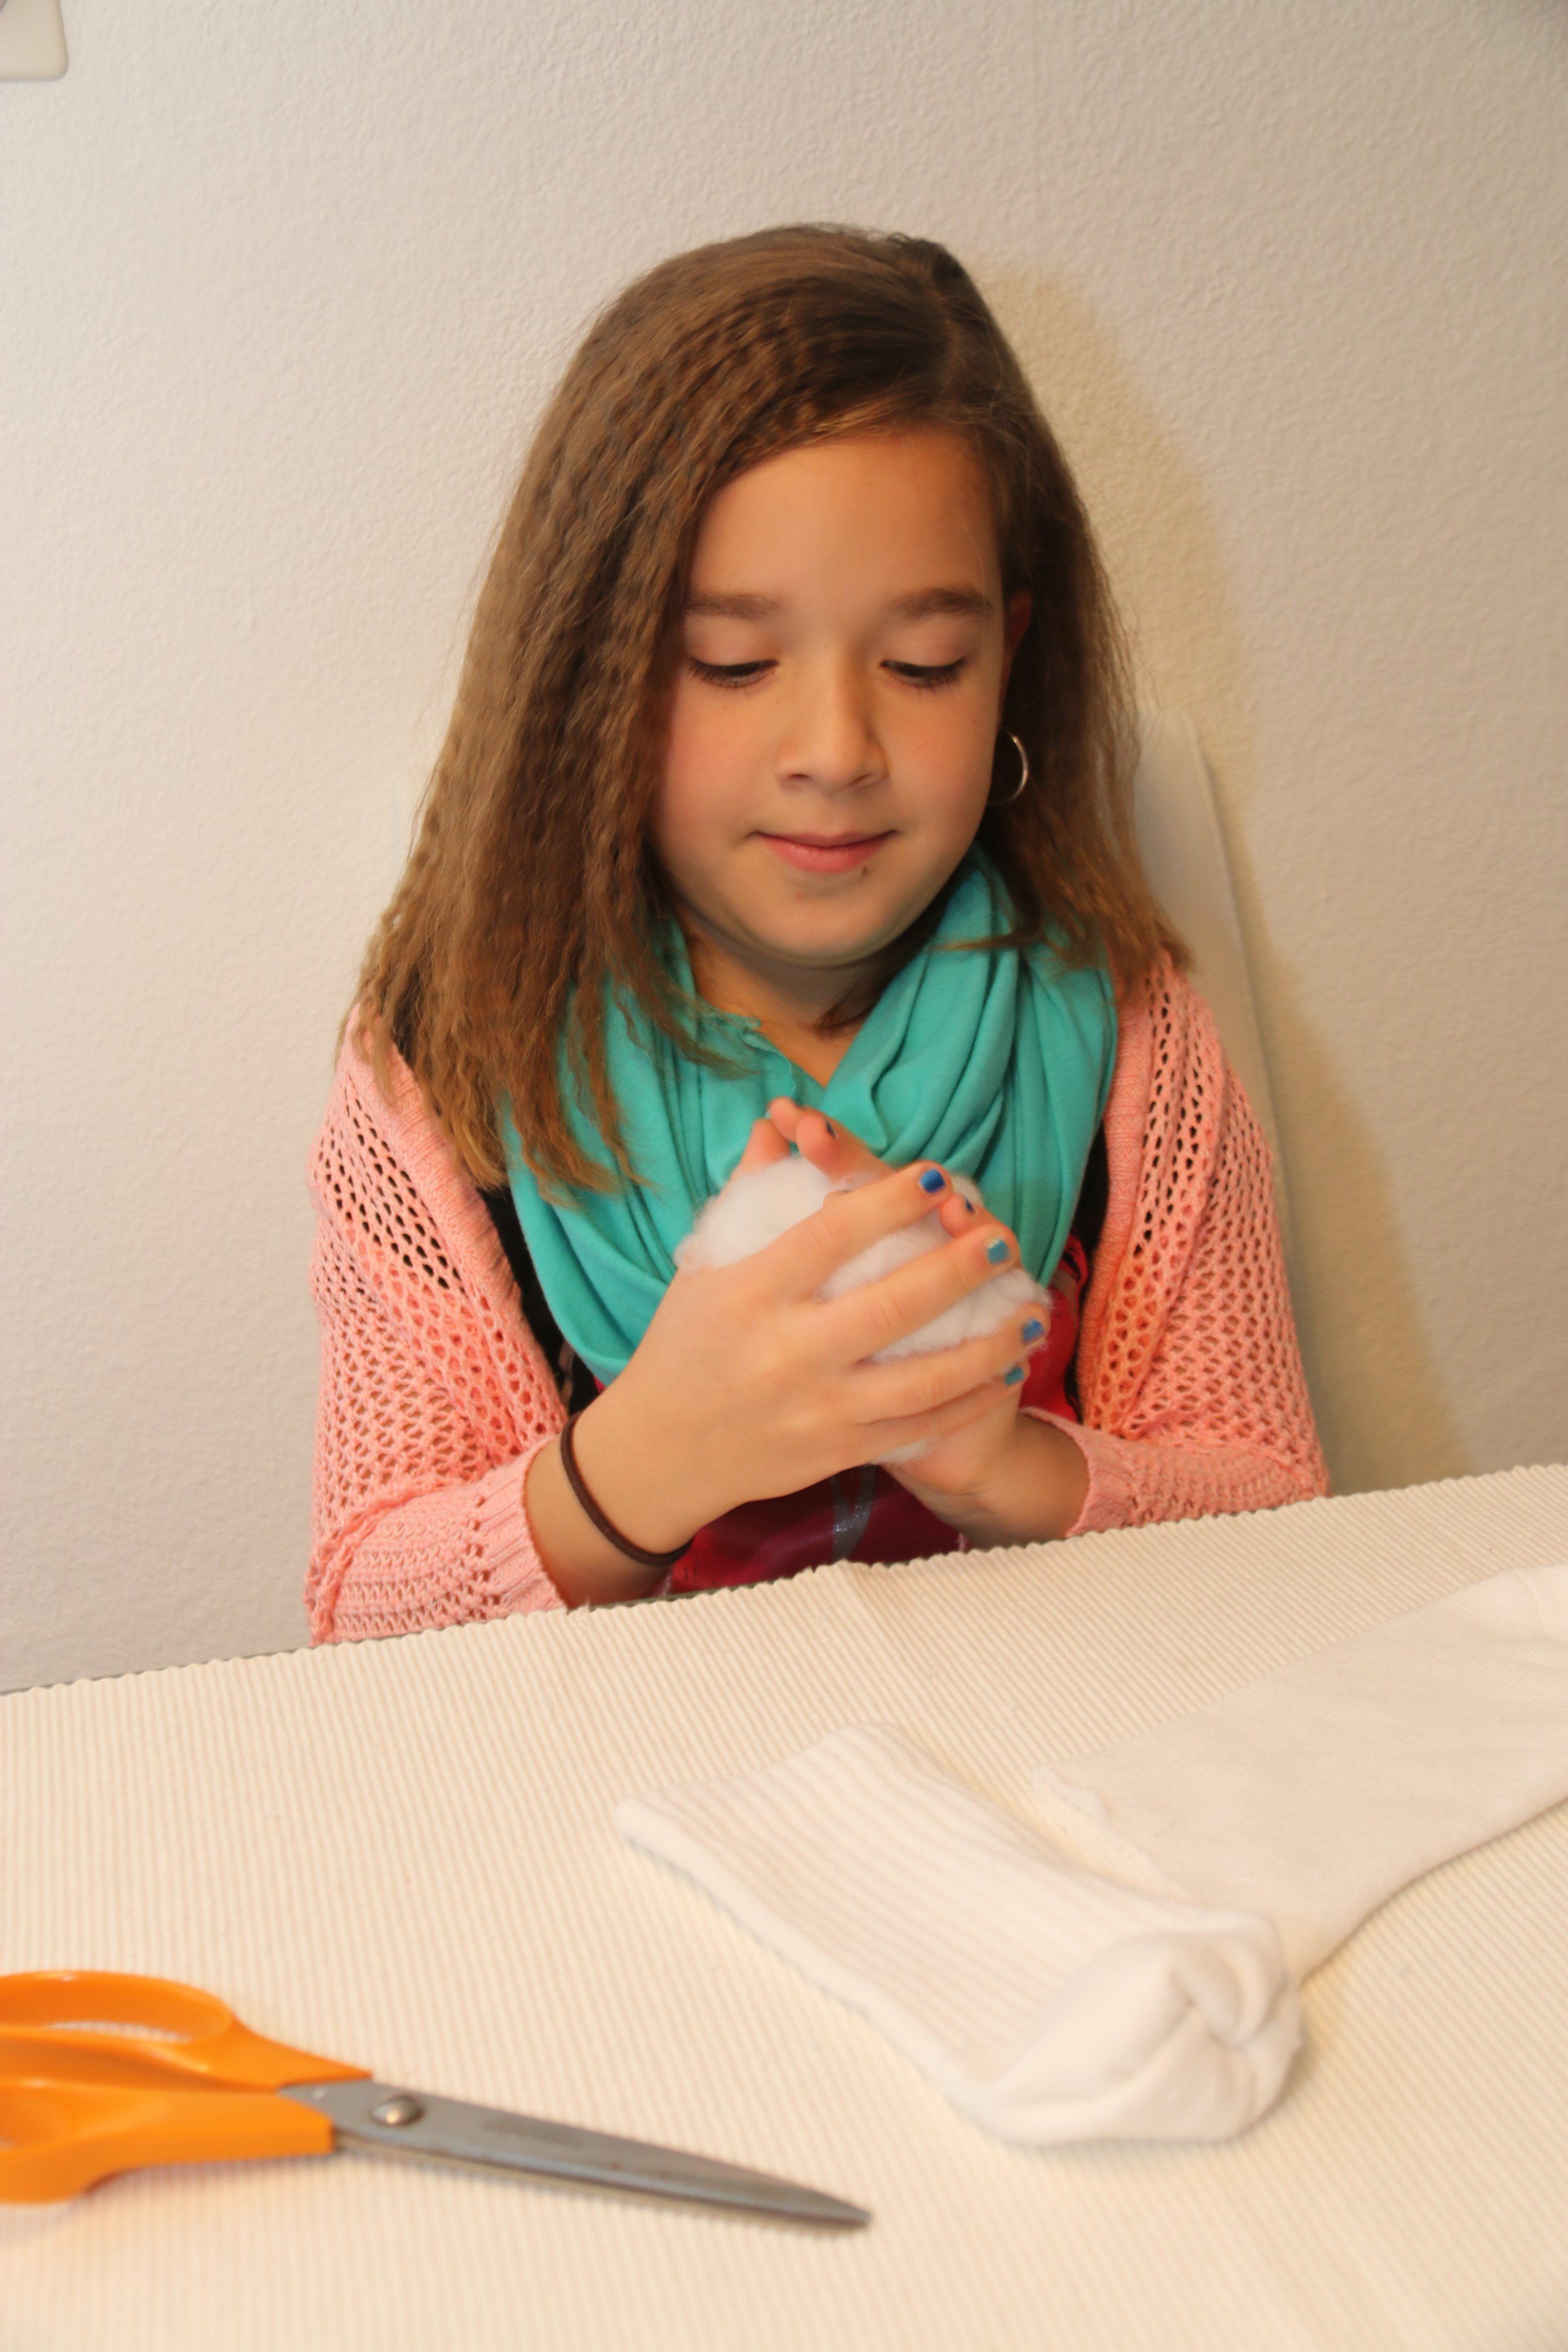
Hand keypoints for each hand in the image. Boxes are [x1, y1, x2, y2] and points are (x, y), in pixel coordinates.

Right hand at [568, 1106, 1045, 1560]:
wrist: (661, 1453)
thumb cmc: (684, 1346)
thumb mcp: (703, 1267)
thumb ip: (747, 1195)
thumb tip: (778, 1123)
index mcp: (750, 1294)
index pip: (830, 1236)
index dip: (886, 1202)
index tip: (934, 1176)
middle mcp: (786, 1352)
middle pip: (892, 1305)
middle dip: (958, 1269)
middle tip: (1003, 1239)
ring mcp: (816, 1408)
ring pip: (922, 1377)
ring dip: (987, 1343)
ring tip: (1032, 1311)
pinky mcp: (837, 1452)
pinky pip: (919, 1425)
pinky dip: (970, 1399)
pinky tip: (1007, 1371)